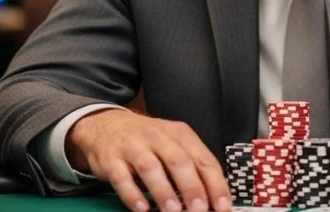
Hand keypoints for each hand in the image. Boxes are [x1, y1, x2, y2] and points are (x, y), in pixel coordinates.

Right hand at [66, 109, 230, 211]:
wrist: (107, 125)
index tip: (222, 205)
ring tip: (173, 211)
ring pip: (151, 167)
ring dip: (163, 191)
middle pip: (179, 161)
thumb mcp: (173, 144)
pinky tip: (141, 208)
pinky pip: (121, 177)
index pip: (204, 159)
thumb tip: (211, 197)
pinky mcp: (112, 158)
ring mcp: (134, 146)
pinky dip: (132, 194)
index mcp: (181, 135)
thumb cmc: (147, 140)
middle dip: (191, 187)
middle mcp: (159, 137)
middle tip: (199, 209)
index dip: (215, 184)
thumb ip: (191, 167)